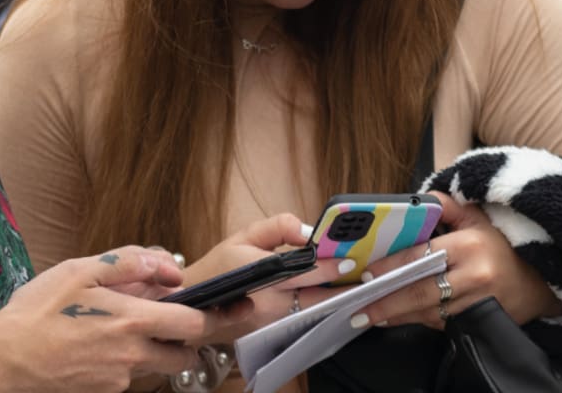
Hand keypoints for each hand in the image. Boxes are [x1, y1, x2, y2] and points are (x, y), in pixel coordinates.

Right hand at [0, 246, 237, 391]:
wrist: (4, 359)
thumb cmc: (38, 312)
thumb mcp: (80, 270)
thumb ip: (127, 262)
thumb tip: (167, 265)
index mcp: (132, 322)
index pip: (194, 324)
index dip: (216, 315)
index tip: (233, 306)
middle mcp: (133, 356)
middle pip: (184, 353)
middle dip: (187, 337)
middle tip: (173, 318)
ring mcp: (119, 379)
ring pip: (154, 365)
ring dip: (152, 347)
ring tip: (121, 326)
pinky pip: (126, 375)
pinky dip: (123, 359)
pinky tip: (96, 343)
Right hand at [184, 214, 351, 341]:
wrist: (196, 305)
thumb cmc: (220, 267)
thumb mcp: (243, 235)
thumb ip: (277, 227)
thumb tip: (306, 231)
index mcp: (261, 273)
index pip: (303, 271)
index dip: (329, 267)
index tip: (351, 262)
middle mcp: (270, 301)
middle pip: (317, 298)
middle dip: (343, 289)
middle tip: (365, 278)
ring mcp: (273, 322)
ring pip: (315, 313)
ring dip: (335, 301)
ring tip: (356, 287)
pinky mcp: (275, 333)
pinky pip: (305, 321)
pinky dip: (321, 311)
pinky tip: (333, 300)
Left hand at [348, 192, 561, 330]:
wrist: (542, 282)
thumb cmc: (503, 247)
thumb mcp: (478, 217)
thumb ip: (446, 206)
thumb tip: (416, 201)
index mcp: (470, 246)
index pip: (421, 256)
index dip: (391, 267)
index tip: (367, 274)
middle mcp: (474, 277)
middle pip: (421, 292)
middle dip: (386, 302)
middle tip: (358, 308)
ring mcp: (478, 304)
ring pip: (429, 313)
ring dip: (398, 316)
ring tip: (369, 316)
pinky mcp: (480, 323)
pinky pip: (442, 324)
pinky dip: (419, 321)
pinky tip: (398, 319)